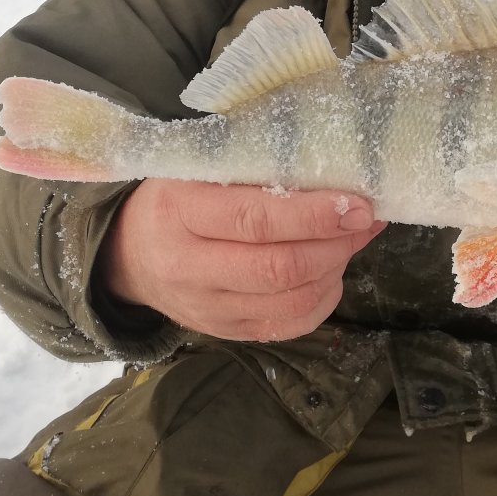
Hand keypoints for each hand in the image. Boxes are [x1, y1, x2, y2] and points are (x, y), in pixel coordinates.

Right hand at [96, 178, 385, 341]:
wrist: (130, 254)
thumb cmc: (177, 195)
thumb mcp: (199, 165)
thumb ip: (253, 163)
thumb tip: (334, 167)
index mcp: (179, 211)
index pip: (254, 219)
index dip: (313, 215)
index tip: (357, 203)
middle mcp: (188, 267)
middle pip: (278, 268)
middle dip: (335, 244)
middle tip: (366, 218)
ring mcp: (206, 308)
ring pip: (289, 301)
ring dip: (335, 269)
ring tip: (352, 238)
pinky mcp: (226, 331)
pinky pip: (288, 325)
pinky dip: (322, 299)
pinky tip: (331, 271)